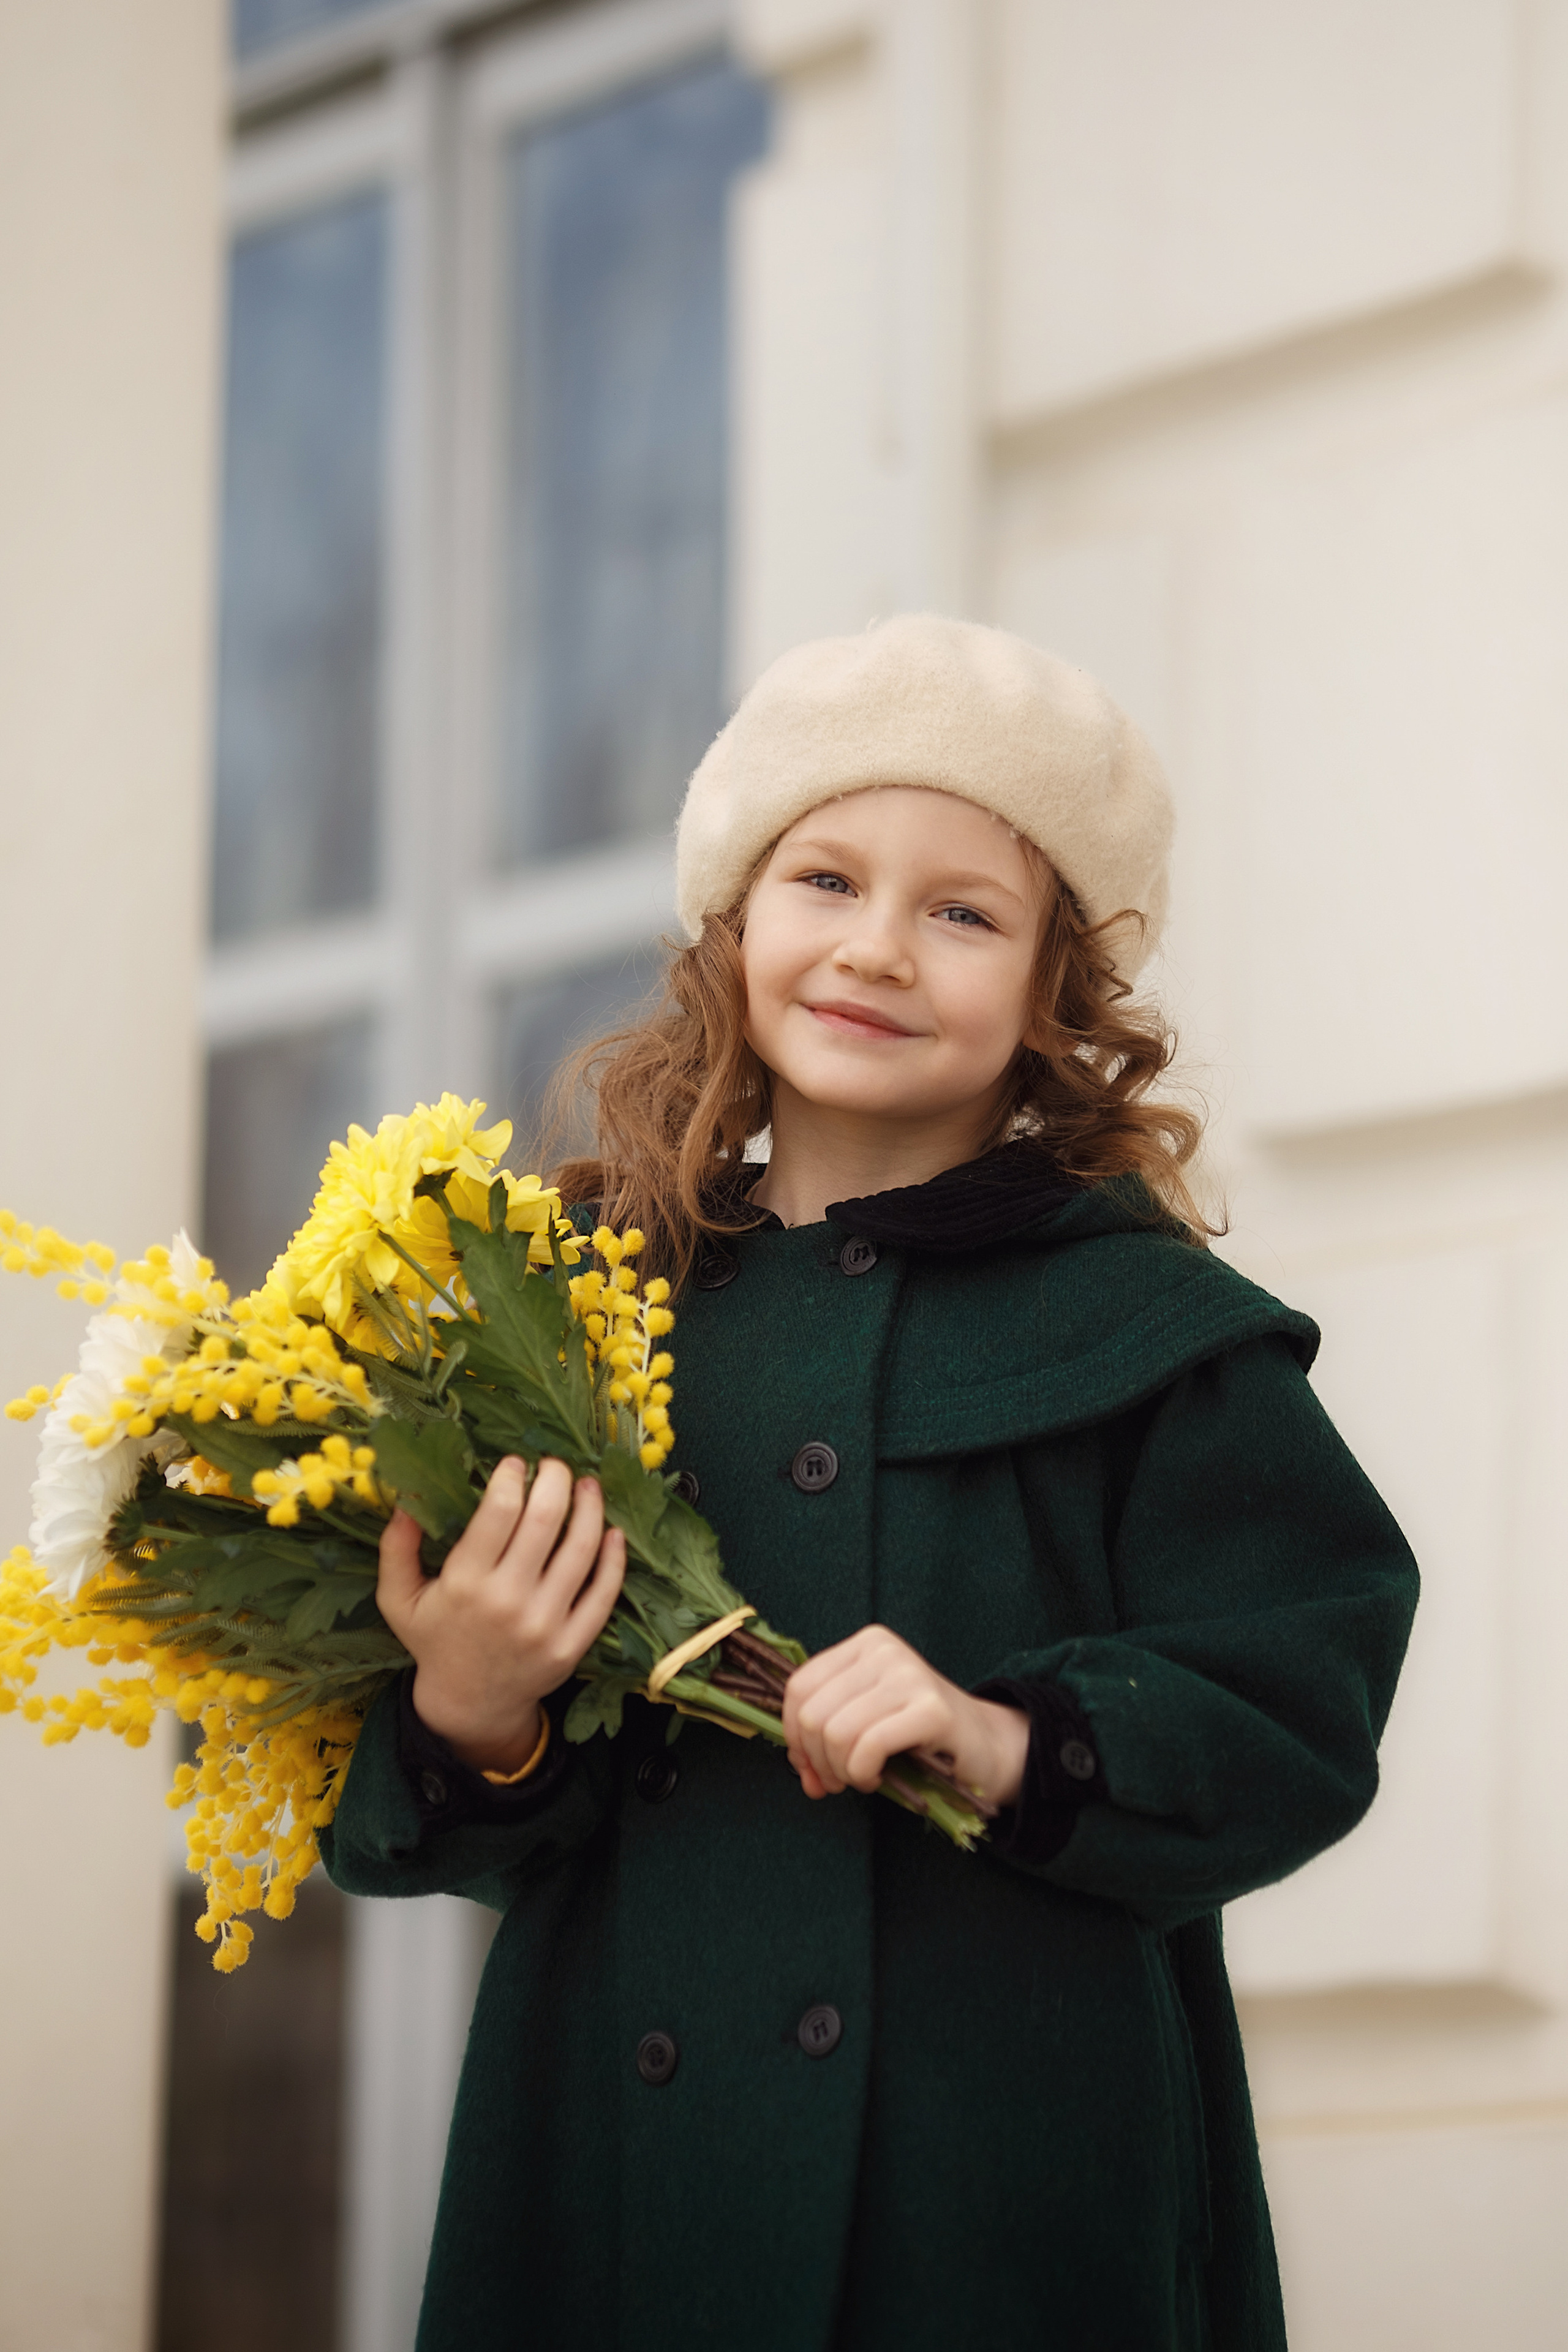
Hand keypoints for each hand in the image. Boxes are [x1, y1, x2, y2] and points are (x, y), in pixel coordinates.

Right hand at [377, 1456, 625, 1774]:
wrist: (470, 1704)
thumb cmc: (435, 1640)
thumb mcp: (398, 1599)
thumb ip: (395, 1549)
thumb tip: (406, 1497)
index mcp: (465, 1583)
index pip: (499, 1511)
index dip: (512, 1477)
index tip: (515, 1463)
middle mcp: (508, 1601)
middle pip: (545, 1520)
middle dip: (555, 1480)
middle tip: (555, 1465)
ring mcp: (545, 1624)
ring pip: (581, 1549)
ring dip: (590, 1507)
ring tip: (587, 1486)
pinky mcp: (573, 1644)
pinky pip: (603, 1593)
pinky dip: (614, 1558)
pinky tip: (613, 1532)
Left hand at [781, 1624, 1028, 1808]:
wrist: (986, 1746)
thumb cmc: (918, 1736)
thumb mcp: (865, 1718)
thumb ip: (825, 1733)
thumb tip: (798, 1768)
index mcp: (866, 1643)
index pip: (799, 1687)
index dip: (793, 1737)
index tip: (810, 1767)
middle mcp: (885, 1650)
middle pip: (813, 1714)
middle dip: (817, 1761)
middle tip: (838, 1781)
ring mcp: (909, 1675)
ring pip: (835, 1733)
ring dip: (841, 1772)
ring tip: (861, 1778)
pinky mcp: (931, 1709)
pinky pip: (868, 1747)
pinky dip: (862, 1774)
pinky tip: (877, 1778)